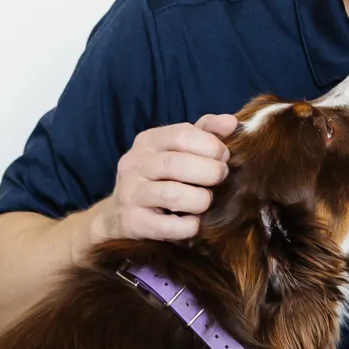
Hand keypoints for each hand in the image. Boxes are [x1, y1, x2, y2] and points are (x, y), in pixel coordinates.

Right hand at [90, 114, 237, 246]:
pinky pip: (166, 226)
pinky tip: (194, 223)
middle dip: (209, 172)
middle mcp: (134, 164)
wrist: (118, 214)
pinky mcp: (132, 222)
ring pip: (173, 195)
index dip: (211, 146)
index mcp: (147, 141)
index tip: (223, 157)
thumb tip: (230, 122)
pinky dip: (188, 226)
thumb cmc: (158, 178)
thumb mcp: (176, 149)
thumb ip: (204, 133)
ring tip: (206, 202)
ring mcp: (130, 193)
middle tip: (220, 179)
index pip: (182, 135)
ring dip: (200, 200)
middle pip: (177, 164)